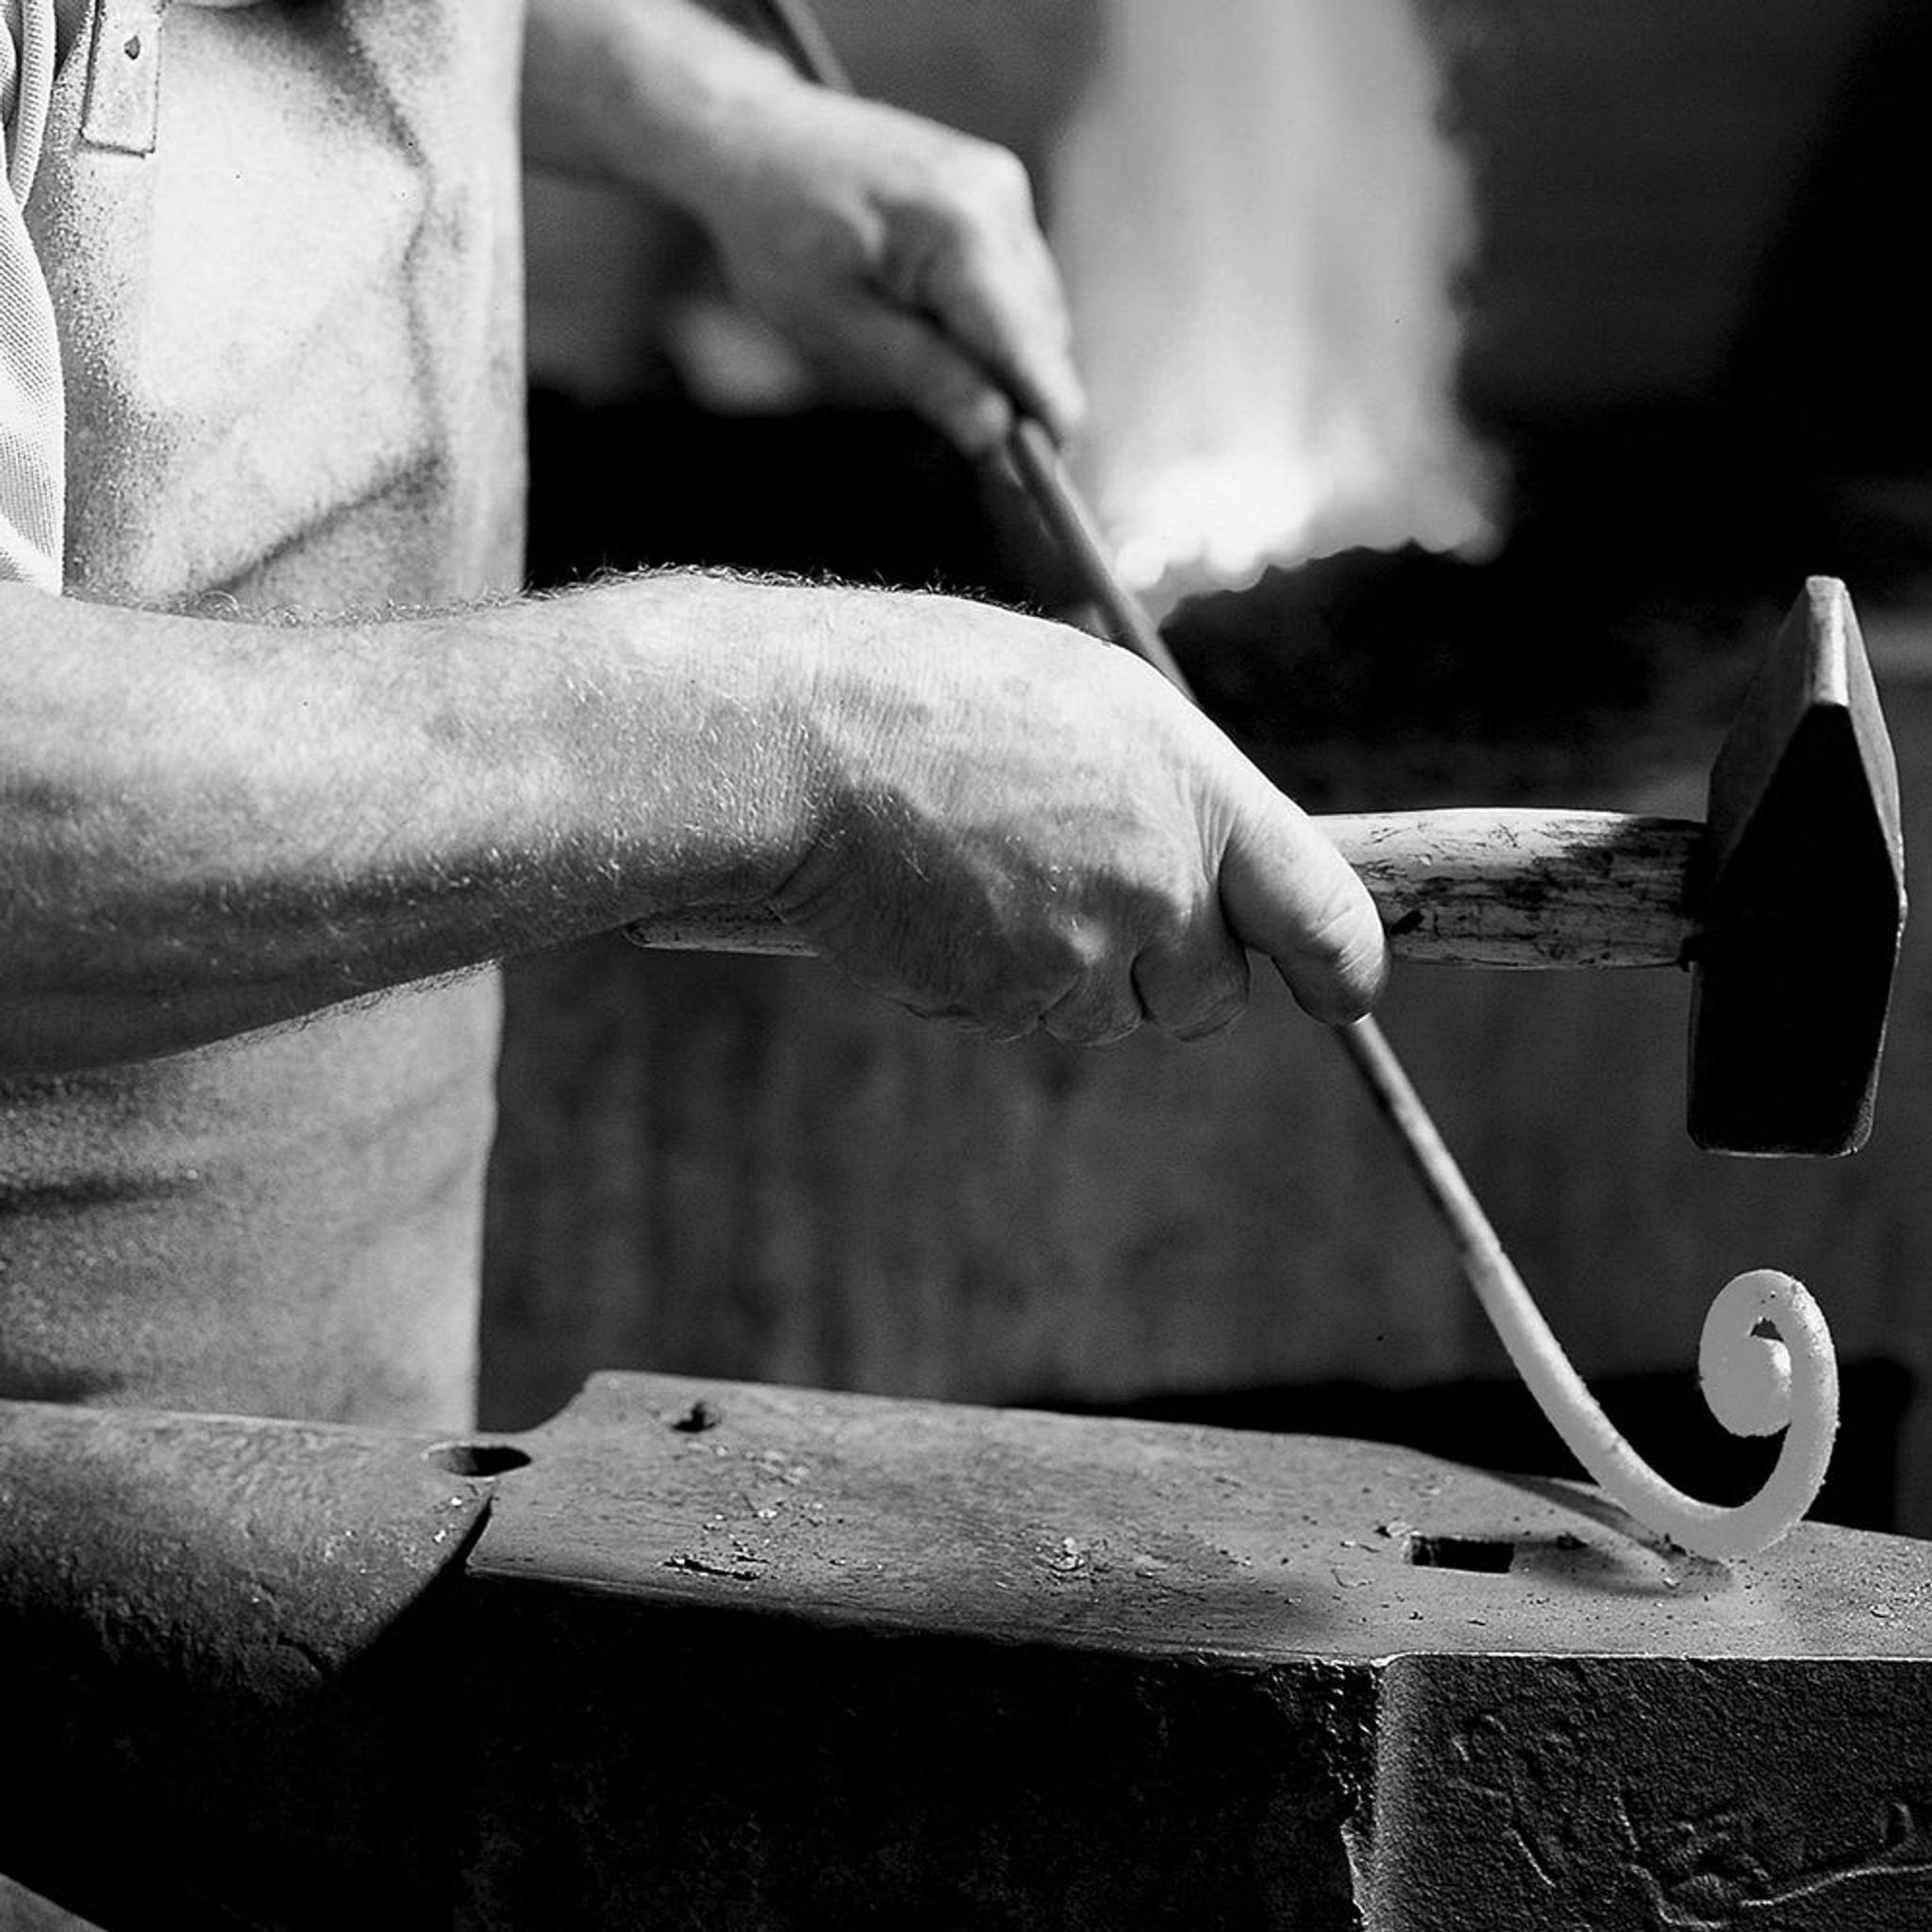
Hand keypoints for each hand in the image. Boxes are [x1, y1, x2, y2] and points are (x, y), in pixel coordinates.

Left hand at [696, 85, 1084, 455]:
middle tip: (970, 446)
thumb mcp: (839, 325)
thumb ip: (928, 378)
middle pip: (1043, 334)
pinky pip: (1017, 281)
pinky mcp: (995, 190)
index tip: (1048, 477)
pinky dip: (992, 322)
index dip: (1046, 418)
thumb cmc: (777, 229)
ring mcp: (1002, 188)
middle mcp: (998, 199)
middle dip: (1017, 394)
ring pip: (1036, 311)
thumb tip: (997, 436)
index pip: (1031, 347)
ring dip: (1003, 359)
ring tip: (930, 368)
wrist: (756, 139)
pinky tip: (937, 327)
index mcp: (961, 230)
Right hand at [771, 593, 1386, 1040]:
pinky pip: (1022, 1019)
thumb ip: (1169, 791)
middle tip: (1097, 907)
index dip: (1340, 963)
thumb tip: (1205, 861)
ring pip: (1108, 1016)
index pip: (1322, 909)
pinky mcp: (1004, 1000)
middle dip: (1169, 974)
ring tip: (986, 874)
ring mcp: (1081, 951)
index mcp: (1195, 784)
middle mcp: (1159, 879)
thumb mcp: (1085, 697)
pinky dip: (989, 982)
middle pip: (1211, 997)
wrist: (797, 739)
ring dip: (1069, 975)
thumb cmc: (930, 688)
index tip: (1342, 989)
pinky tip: (937, 902)